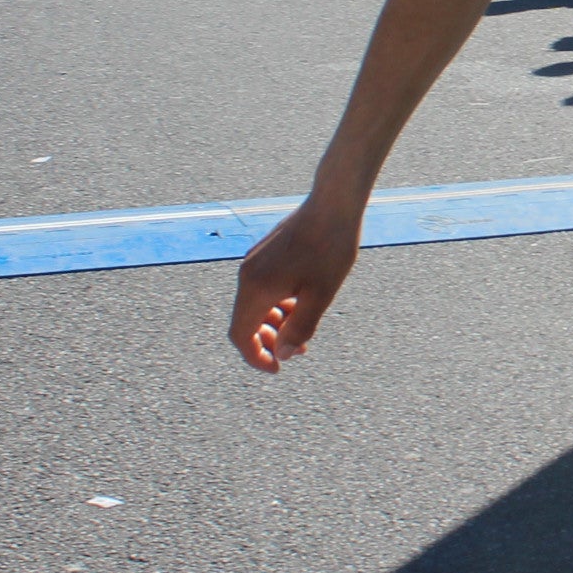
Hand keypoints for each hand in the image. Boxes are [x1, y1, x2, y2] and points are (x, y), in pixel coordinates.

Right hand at [230, 195, 359, 373]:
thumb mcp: (320, 295)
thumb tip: (283, 355)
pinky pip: (261, 288)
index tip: (277, 368)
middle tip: (297, 350)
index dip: (255, 357)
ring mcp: (253, 262)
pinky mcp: (263, 254)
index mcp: (256, 288)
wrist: (332, 204)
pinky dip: (276, 304)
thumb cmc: (330, 249)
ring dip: (274, 323)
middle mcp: (247, 275)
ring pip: (254, 304)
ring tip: (304, 329)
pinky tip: (301, 303)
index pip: (240, 335)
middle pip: (244, 321)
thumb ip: (300, 328)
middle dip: (267, 341)